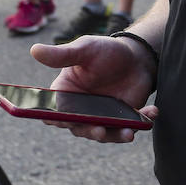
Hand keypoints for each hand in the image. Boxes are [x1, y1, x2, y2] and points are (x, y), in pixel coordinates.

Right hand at [29, 36, 156, 142]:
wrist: (136, 56)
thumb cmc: (105, 51)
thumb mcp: (84, 49)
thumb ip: (62, 54)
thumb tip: (34, 50)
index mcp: (66, 94)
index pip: (54, 112)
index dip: (56, 118)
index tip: (64, 119)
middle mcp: (82, 110)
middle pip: (80, 128)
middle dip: (90, 132)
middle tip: (100, 131)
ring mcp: (103, 117)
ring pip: (106, 134)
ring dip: (116, 135)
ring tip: (128, 133)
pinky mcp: (123, 119)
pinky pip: (130, 127)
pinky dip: (141, 123)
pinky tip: (151, 112)